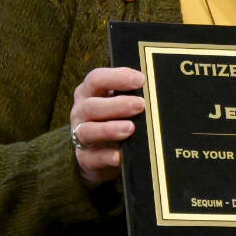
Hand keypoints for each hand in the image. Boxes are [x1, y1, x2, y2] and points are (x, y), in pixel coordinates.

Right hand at [70, 67, 144, 189]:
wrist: (99, 151)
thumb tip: (155, 90)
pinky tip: (120, 155)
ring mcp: (80, 135)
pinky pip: (92, 157)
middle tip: (140, 105)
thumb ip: (131, 93)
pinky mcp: (84, 158)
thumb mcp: (118, 100)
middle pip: (91, 106)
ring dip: (109, 129)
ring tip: (130, 128)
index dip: (117, 77)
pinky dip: (107, 156)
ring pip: (88, 131)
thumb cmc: (113, 117)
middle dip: (117, 104)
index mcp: (89, 92)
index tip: (141, 80)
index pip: (96, 79)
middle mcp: (81, 112)